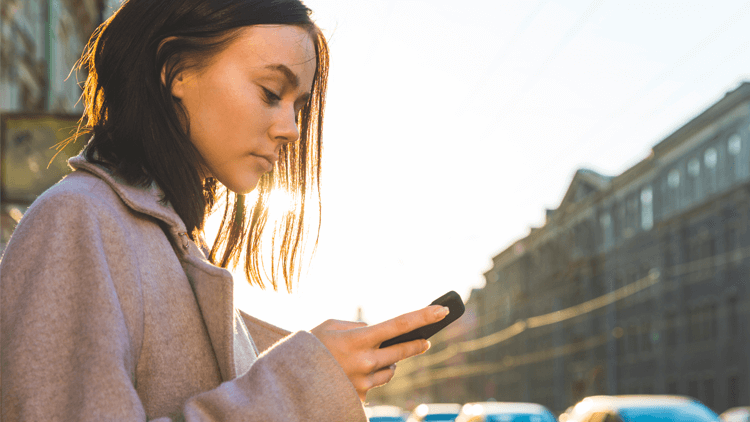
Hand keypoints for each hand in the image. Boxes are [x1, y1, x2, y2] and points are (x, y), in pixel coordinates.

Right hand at [311, 305, 449, 401]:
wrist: (290, 381)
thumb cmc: (310, 347)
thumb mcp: (330, 326)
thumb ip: (357, 326)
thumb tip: (376, 330)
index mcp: (358, 339)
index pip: (399, 325)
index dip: (423, 317)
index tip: (442, 310)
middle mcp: (365, 361)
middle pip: (403, 351)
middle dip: (418, 344)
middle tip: (426, 340)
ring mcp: (363, 381)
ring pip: (391, 370)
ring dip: (389, 362)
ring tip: (371, 357)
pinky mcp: (360, 397)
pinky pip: (376, 383)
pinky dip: (372, 376)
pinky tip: (356, 371)